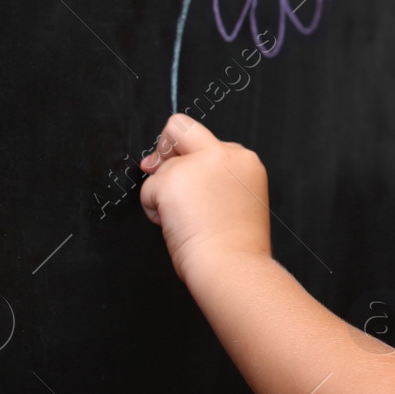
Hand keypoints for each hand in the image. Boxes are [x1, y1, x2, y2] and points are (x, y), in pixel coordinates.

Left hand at [138, 113, 271, 283]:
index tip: (183, 174)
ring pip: (162, 168)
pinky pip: (148, 190)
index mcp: (245, 162)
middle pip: (179, 127)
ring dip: (164, 194)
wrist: (233, 266)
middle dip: (164, 149)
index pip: (207, 141)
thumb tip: (169, 167)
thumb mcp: (235, 200)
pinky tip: (175, 225)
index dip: (189, 155)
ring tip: (184, 221)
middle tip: (168, 185)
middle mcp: (226, 154)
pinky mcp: (172, 180)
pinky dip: (153, 209)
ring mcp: (198, 164)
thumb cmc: (235, 247)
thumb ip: (210, 178)